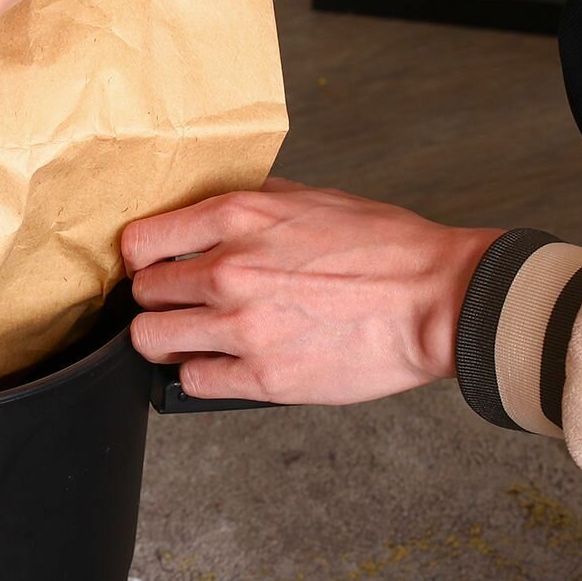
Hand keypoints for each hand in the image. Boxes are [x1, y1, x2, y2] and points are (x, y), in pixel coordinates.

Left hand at [122, 179, 502, 404]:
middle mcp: (229, 271)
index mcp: (238, 220)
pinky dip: (201, 375)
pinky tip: (224, 364)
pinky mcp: (261, 377)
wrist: (440, 301)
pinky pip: (192, 381)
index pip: (140, 242)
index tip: (152, 268)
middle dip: (157, 300)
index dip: (141, 259)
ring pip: (151, 340)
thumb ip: (254, 202)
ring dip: (167, 341)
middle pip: (142, 294)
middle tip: (181, 306)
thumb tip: (212, 205)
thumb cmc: (388, 250)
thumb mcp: (314, 199)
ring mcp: (242, 327)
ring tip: (192, 339)